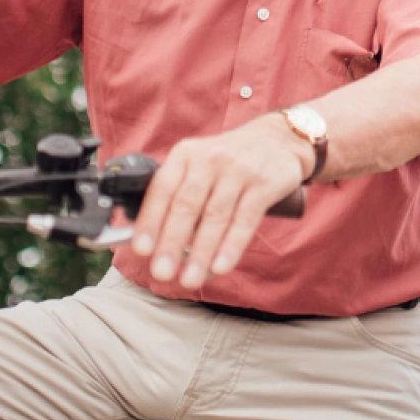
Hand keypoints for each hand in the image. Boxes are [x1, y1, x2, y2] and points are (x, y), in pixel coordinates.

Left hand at [129, 116, 311, 288]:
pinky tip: (220, 266)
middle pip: (187, 205)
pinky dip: (231, 246)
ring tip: (190, 279)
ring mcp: (239, 171)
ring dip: (201, 252)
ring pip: (215, 216)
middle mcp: (210, 159)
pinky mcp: (264, 185)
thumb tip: (151, 240)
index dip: (150, 220)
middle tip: (162, 272)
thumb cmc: (227, 162)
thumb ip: (177, 195)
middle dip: (172, 242)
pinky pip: (245, 220)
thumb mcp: (198, 165)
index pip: (162, 189)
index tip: (141, 249)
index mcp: (186, 154)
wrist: (278, 139)